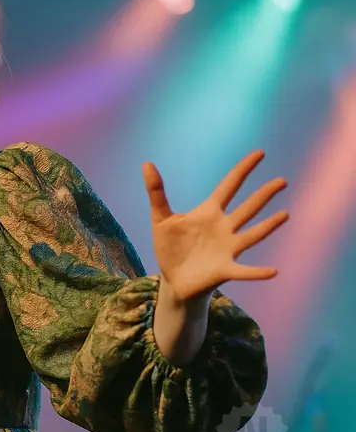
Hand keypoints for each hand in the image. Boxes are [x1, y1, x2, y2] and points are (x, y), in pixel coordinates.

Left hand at [143, 150, 289, 303]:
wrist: (173, 278)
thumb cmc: (170, 247)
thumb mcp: (161, 218)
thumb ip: (156, 192)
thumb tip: (147, 163)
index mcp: (209, 212)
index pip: (229, 186)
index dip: (243, 170)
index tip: (260, 153)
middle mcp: (224, 228)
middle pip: (247, 208)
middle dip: (263, 195)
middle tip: (282, 181)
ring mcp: (227, 248)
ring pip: (252, 235)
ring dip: (268, 226)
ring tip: (285, 215)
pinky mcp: (225, 270)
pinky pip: (244, 271)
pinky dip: (257, 272)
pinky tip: (272, 271)